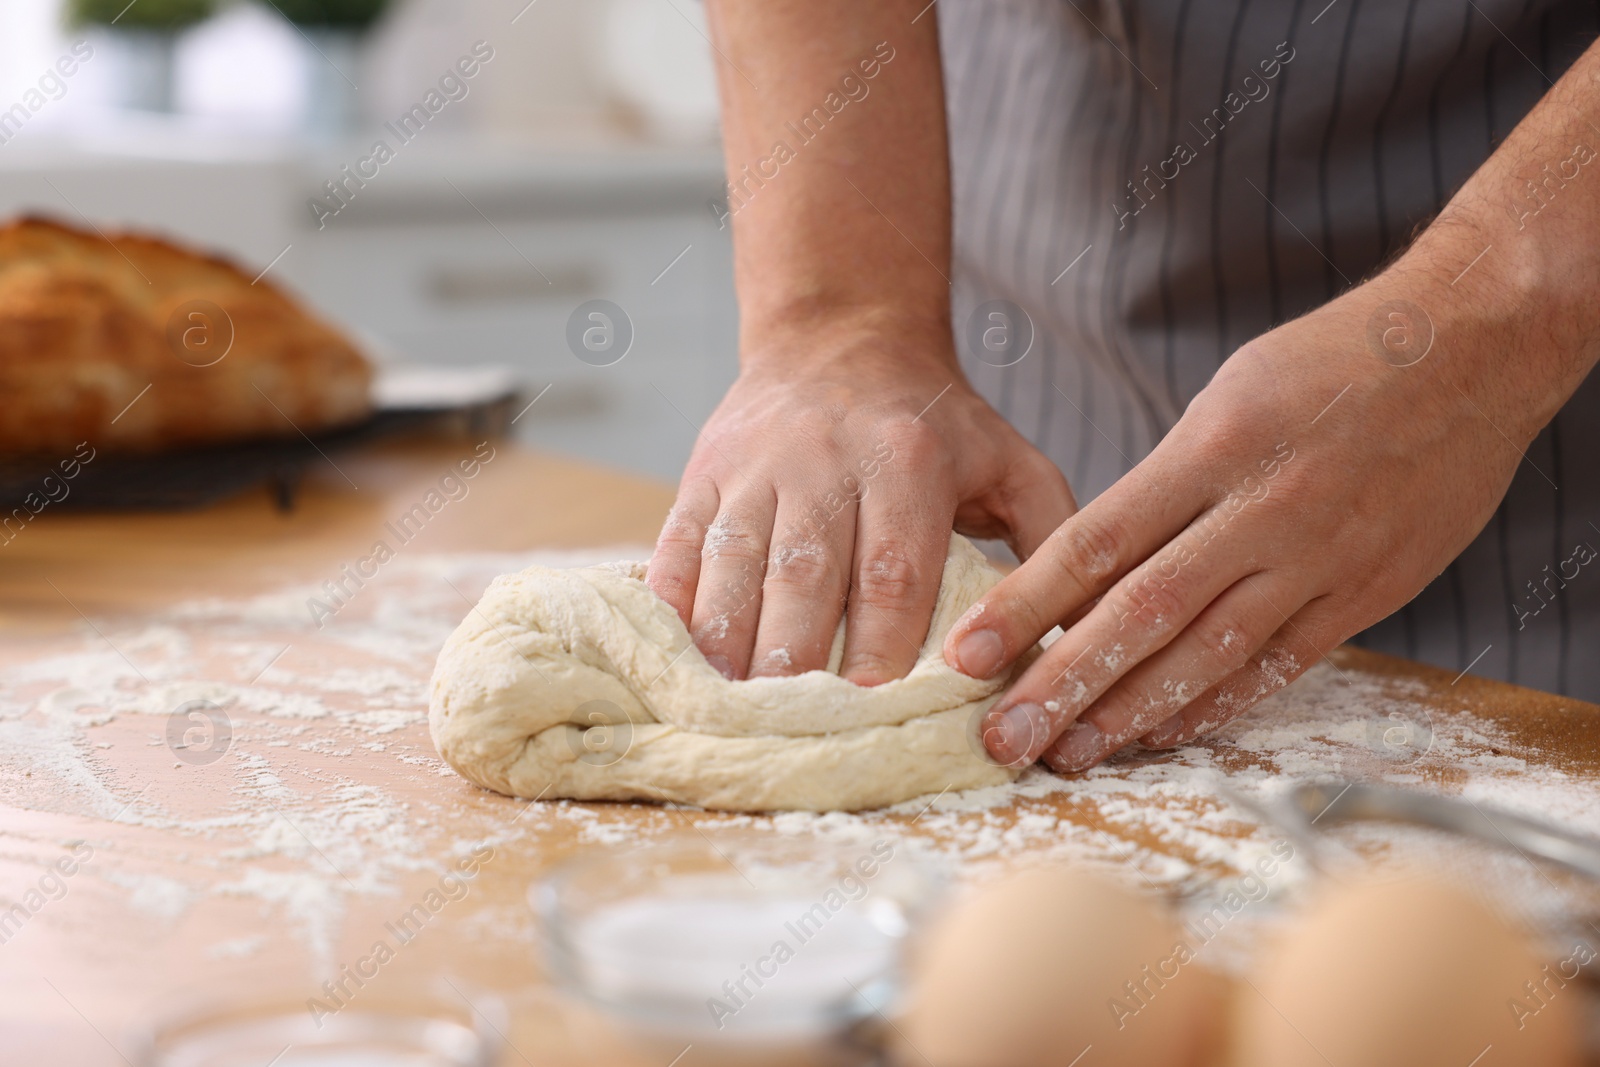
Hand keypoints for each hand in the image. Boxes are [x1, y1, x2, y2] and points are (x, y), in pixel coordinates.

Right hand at [647, 317, 1074, 684]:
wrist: (840, 336)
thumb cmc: (938, 424)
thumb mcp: (1012, 462)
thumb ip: (1054, 541)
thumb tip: (1082, 635)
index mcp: (909, 461)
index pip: (893, 565)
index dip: (881, 640)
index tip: (872, 706)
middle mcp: (825, 459)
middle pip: (804, 571)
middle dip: (796, 655)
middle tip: (792, 727)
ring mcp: (755, 465)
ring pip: (733, 561)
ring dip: (726, 640)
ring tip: (724, 708)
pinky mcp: (704, 472)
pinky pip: (678, 543)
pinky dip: (670, 605)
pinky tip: (670, 658)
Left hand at [944, 274, 1534, 770]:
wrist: (1471, 352)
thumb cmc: (1332, 362)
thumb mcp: (1227, 394)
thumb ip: (1162, 482)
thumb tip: (1089, 567)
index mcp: (1213, 447)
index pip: (1096, 540)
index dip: (1024, 603)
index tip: (966, 652)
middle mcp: (1262, 510)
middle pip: (1142, 612)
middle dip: (1061, 682)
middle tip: (1000, 736)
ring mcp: (1319, 558)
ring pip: (1208, 652)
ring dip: (1129, 713)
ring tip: (1067, 752)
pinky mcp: (1365, 593)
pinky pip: (1280, 664)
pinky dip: (1216, 704)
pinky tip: (1161, 733)